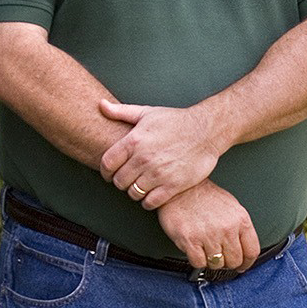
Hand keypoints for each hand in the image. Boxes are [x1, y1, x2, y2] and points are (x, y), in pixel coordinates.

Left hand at [99, 99, 226, 209]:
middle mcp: (143, 158)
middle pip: (119, 182)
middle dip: (121, 182)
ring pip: (133, 193)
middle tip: (129, 179)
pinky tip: (152, 194)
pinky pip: (150, 202)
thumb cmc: (176, 121)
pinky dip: (148, 201)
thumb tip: (101, 105)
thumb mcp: (147, 113)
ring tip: (141, 186)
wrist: (206, 131)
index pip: (107, 164)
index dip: (105, 171)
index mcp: (134, 141)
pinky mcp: (173, 186)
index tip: (110, 174)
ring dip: (135, 192)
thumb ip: (121, 112)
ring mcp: (158, 173)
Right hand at [154, 181, 259, 269]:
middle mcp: (227, 228)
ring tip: (207, 250)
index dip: (247, 262)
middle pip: (235, 261)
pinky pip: (199, 263)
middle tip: (221, 257)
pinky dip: (197, 260)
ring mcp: (209, 235)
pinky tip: (196, 250)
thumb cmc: (206, 197)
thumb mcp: (232, 207)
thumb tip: (244, 248)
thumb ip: (240, 228)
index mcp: (240, 220)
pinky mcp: (190, 240)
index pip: (252, 251)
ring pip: (217, 264)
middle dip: (228, 262)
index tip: (243, 265)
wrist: (182, 188)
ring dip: (212, 261)